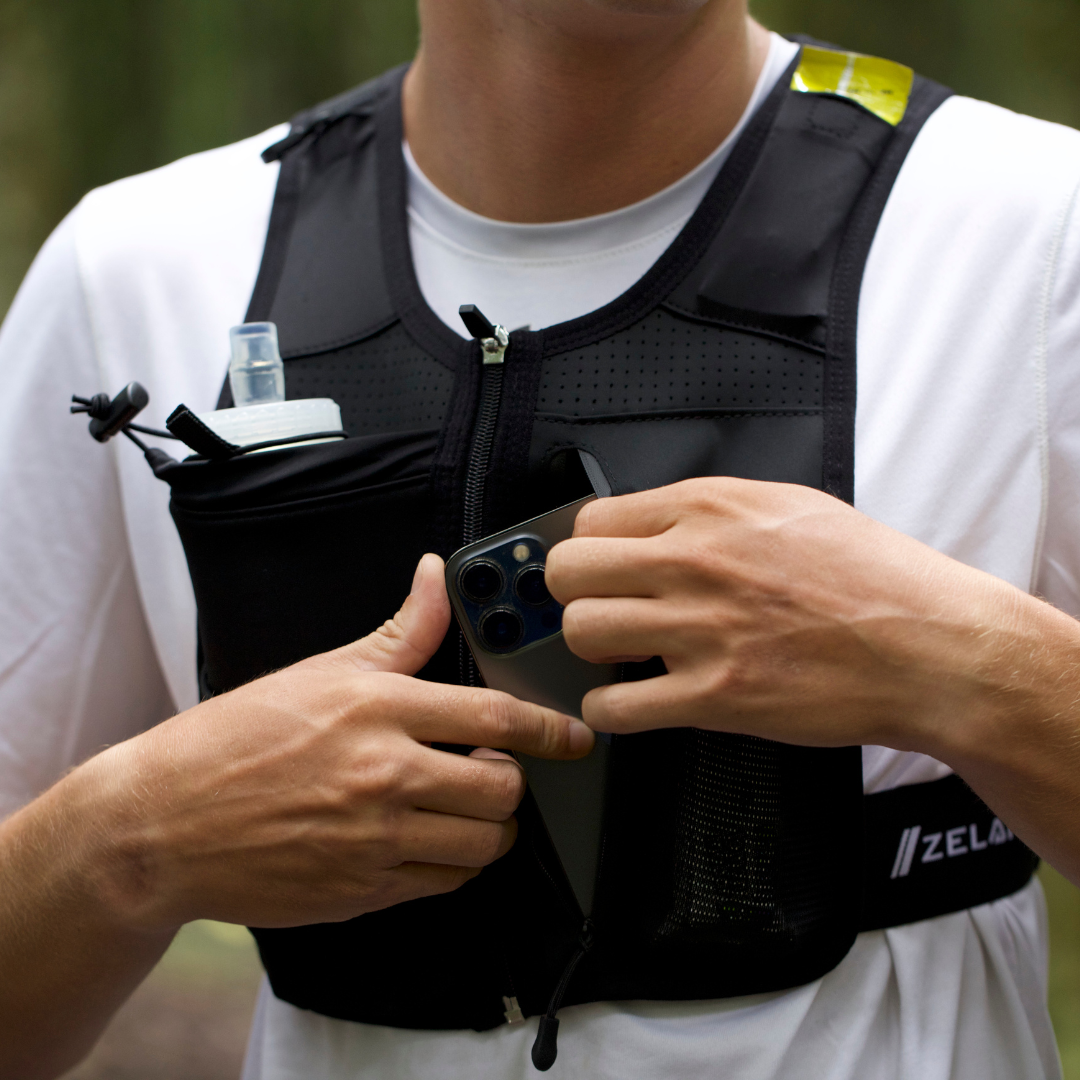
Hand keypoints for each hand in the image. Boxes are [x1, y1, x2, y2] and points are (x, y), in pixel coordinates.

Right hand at [76, 553, 592, 931]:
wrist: (164, 821)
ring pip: (482, 844)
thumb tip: (435, 576)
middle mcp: (383, 774)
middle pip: (501, 788)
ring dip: (491, 827)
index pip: (495, 717)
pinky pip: (444, 883)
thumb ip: (400, 631)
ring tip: (470, 808)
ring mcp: (374, 839)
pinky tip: (434, 841)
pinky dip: (455, 865)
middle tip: (496, 769)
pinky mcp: (362, 889)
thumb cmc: (237, 738)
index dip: (551, 729)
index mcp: (378, 709)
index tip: (575, 736)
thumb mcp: (322, 670)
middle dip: (513, 780)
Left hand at [545, 477, 1039, 753]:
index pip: (591, 521)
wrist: (929, 646)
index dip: (589, 549)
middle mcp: (694, 563)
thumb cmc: (871, 576)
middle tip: (599, 609)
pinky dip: (611, 710)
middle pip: (568, 573)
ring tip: (621, 654)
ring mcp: (702, 631)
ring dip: (591, 650)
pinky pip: (615, 706)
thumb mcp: (788, 506)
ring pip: (581, 633)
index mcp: (709, 509)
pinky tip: (633, 702)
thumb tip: (651, 524)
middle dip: (575, 595)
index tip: (600, 569)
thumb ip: (710, 511)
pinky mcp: (715, 697)